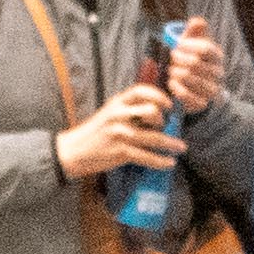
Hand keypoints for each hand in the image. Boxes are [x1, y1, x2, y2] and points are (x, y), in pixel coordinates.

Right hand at [52, 87, 181, 181]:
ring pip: (154, 137)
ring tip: (181, 147)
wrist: (73, 151)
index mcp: (116, 102)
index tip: (168, 104)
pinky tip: (169, 163)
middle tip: (164, 127)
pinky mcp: (120, 152)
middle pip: (152, 112)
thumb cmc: (94, 132)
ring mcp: (120, 133)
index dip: (159, 95)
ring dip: (171, 143)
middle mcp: (119, 115)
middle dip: (163, 121)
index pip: (141, 90)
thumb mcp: (109, 112)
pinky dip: (161, 161)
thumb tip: (155, 111)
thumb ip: (128, 109)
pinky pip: (147, 156)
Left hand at [160, 24, 225, 114]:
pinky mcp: (202, 104)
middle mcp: (218, 73)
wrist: (193, 88)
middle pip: (194, 63)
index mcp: (217, 56)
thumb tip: (197, 21)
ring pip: (188, 77)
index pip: (205, 49)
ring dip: (174, 72)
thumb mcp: (192, 43)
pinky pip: (185, 95)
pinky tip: (172, 83)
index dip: (188, 46)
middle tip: (171, 59)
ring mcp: (211, 90)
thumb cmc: (190, 59)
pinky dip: (175, 87)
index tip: (177, 46)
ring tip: (171, 71)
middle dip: (178, 59)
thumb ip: (194, 30)